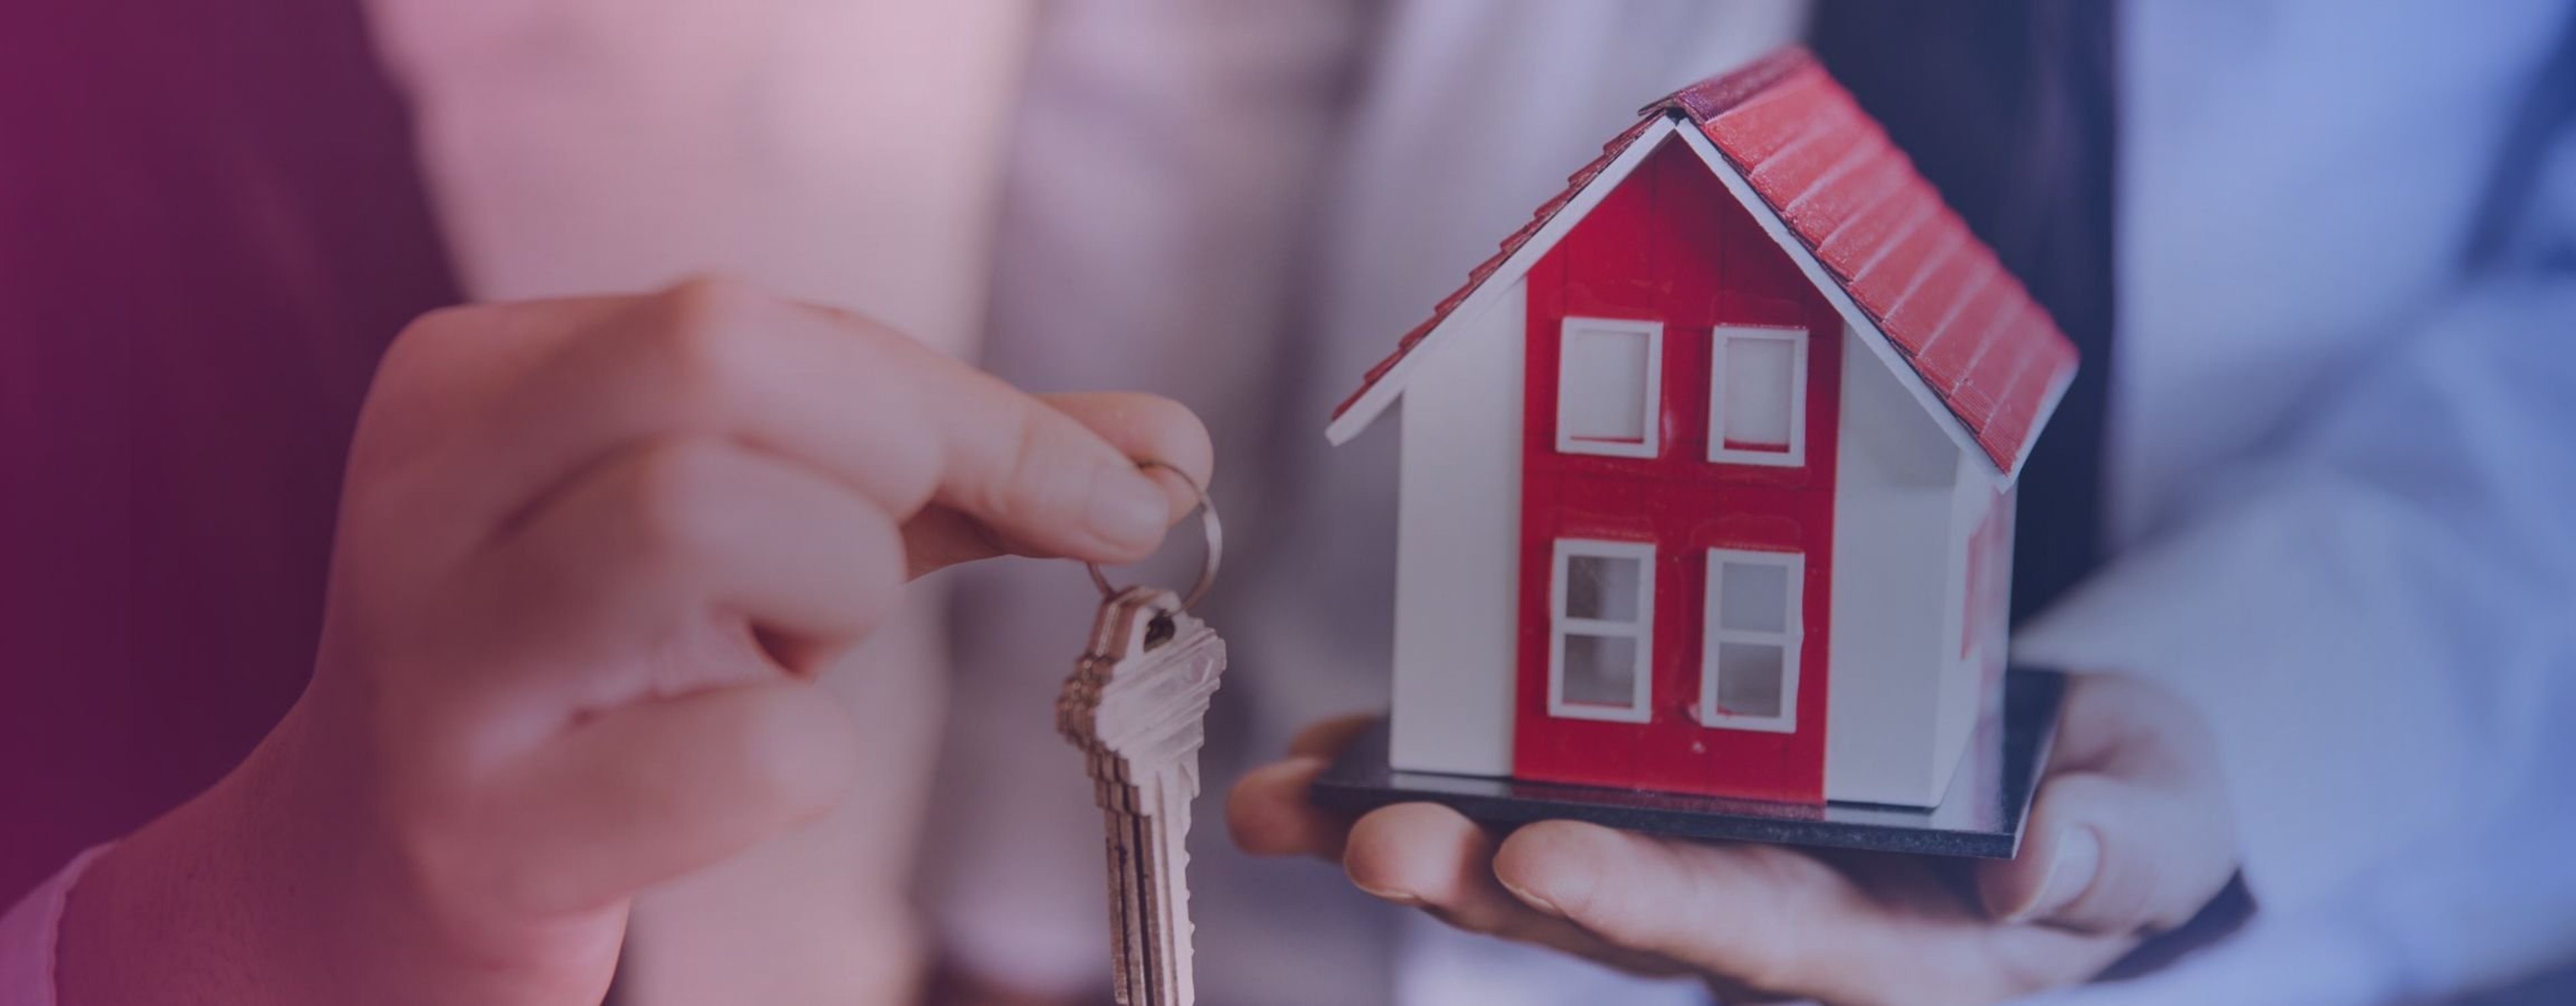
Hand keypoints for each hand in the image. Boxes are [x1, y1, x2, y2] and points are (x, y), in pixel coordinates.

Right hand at [57, 276, 1211, 1005]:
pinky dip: (806, 761)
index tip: (1119, 491)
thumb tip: (1168, 452)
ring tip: (779, 654)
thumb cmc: (608, 677)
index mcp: (478, 380)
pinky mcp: (481, 829)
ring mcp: (438, 663)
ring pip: (699, 510)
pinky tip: (732, 771)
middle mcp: (426, 491)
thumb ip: (950, 471)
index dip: (968, 405)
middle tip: (873, 567)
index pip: (751, 315)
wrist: (378, 882)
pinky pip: (750, 748)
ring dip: (832, 592)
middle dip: (881, 457)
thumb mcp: (757, 533)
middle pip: (713, 355)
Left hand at [1229, 674, 2239, 1004]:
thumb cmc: (2120, 805)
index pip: (1752, 933)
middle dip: (1478, 882)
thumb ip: (2107, 851)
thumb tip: (2028, 866)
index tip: (1544, 859)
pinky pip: (1529, 793)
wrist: (2073, 778)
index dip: (1643, 900)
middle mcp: (1765, 921)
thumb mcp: (2153, 822)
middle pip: (1606, 916)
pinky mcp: (1661, 802)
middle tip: (1363, 842)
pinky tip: (1330, 757)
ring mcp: (1703, 863)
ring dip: (1413, 838)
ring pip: (1538, 863)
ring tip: (1290, 805)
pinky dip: (1430, 772)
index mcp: (1883, 941)